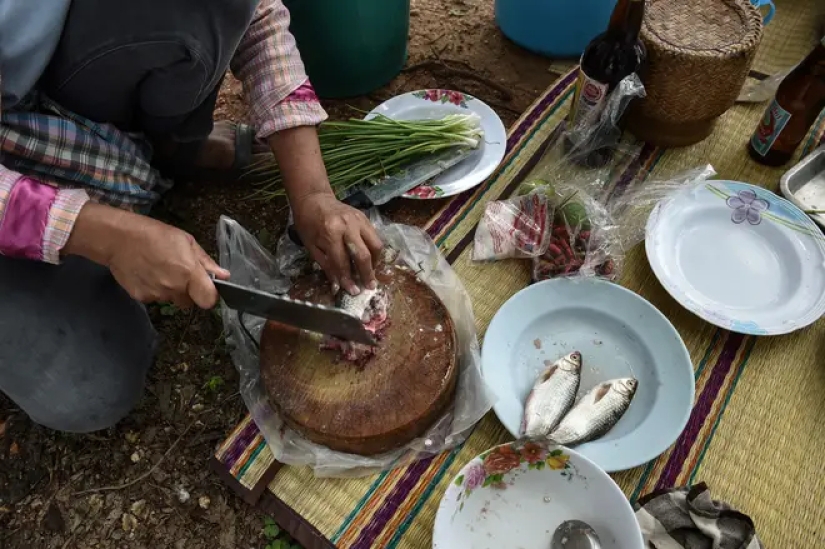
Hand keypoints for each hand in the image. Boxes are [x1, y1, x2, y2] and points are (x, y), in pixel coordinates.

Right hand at [64, 203, 228, 307]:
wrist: (118, 238)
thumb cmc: (156, 234)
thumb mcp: (186, 241)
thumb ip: (206, 262)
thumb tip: (224, 275)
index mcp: (189, 273)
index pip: (208, 300)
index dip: (209, 296)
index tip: (206, 288)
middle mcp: (174, 288)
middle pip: (190, 302)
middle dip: (188, 291)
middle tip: (179, 273)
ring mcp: (157, 295)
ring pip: (172, 300)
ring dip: (170, 290)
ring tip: (160, 269)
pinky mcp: (141, 298)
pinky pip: (155, 298)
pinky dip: (154, 289)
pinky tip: (147, 273)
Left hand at [291, 191, 383, 293]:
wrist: (313, 199)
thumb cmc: (308, 224)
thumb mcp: (312, 247)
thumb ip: (327, 266)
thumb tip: (338, 286)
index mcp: (331, 233)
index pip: (343, 262)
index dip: (348, 279)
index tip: (353, 291)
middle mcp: (348, 226)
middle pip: (363, 255)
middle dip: (367, 273)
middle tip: (369, 286)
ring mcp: (359, 220)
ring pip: (376, 245)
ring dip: (375, 261)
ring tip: (370, 271)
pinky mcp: (364, 217)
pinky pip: (375, 236)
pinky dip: (374, 250)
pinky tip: (369, 258)